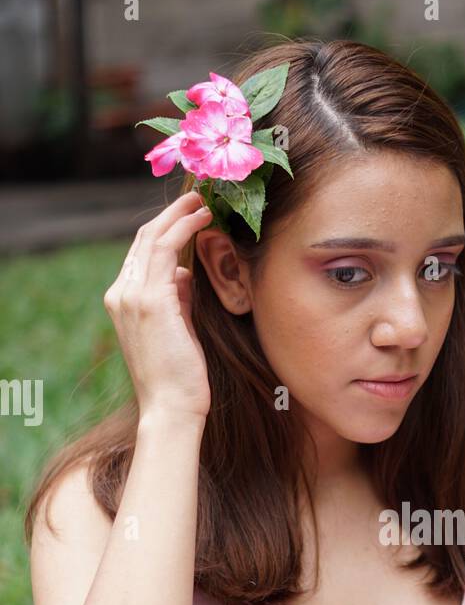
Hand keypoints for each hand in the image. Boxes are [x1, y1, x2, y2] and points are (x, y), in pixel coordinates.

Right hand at [102, 190, 213, 421]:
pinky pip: (165, 250)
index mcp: (123, 301)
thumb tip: (184, 275)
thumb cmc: (179, 376)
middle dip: (171, 214)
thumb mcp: (177, 329)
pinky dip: (184, 229)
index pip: (140, 253)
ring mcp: (132, 296)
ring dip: (179, 215)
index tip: (189, 214)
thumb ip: (177, 299)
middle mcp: (120, 294)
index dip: (165, 228)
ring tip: (204, 201)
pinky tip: (203, 220)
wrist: (170, 408)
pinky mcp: (150, 301)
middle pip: (143, 239)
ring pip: (152, 238)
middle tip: (198, 196)